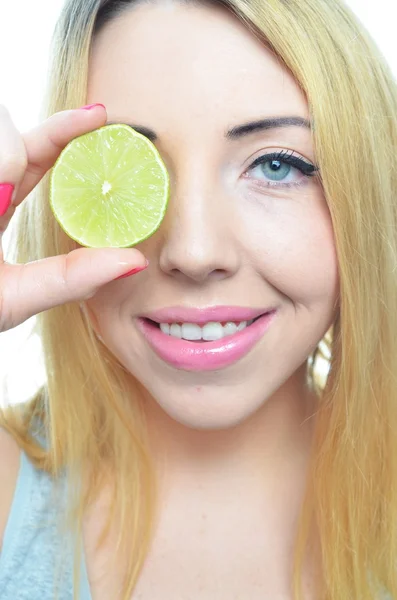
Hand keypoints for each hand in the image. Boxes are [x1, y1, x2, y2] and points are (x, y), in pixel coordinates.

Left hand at [0, 104, 146, 332]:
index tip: (97, 116)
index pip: (12, 153)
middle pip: (9, 138)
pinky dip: (31, 159)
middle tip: (91, 135)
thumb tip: (131, 260)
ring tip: (74, 152)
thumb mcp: (11, 302)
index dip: (58, 131)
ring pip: (7, 146)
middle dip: (47, 136)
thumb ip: (68, 279)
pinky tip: (50, 166)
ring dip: (34, 146)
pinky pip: (9, 168)